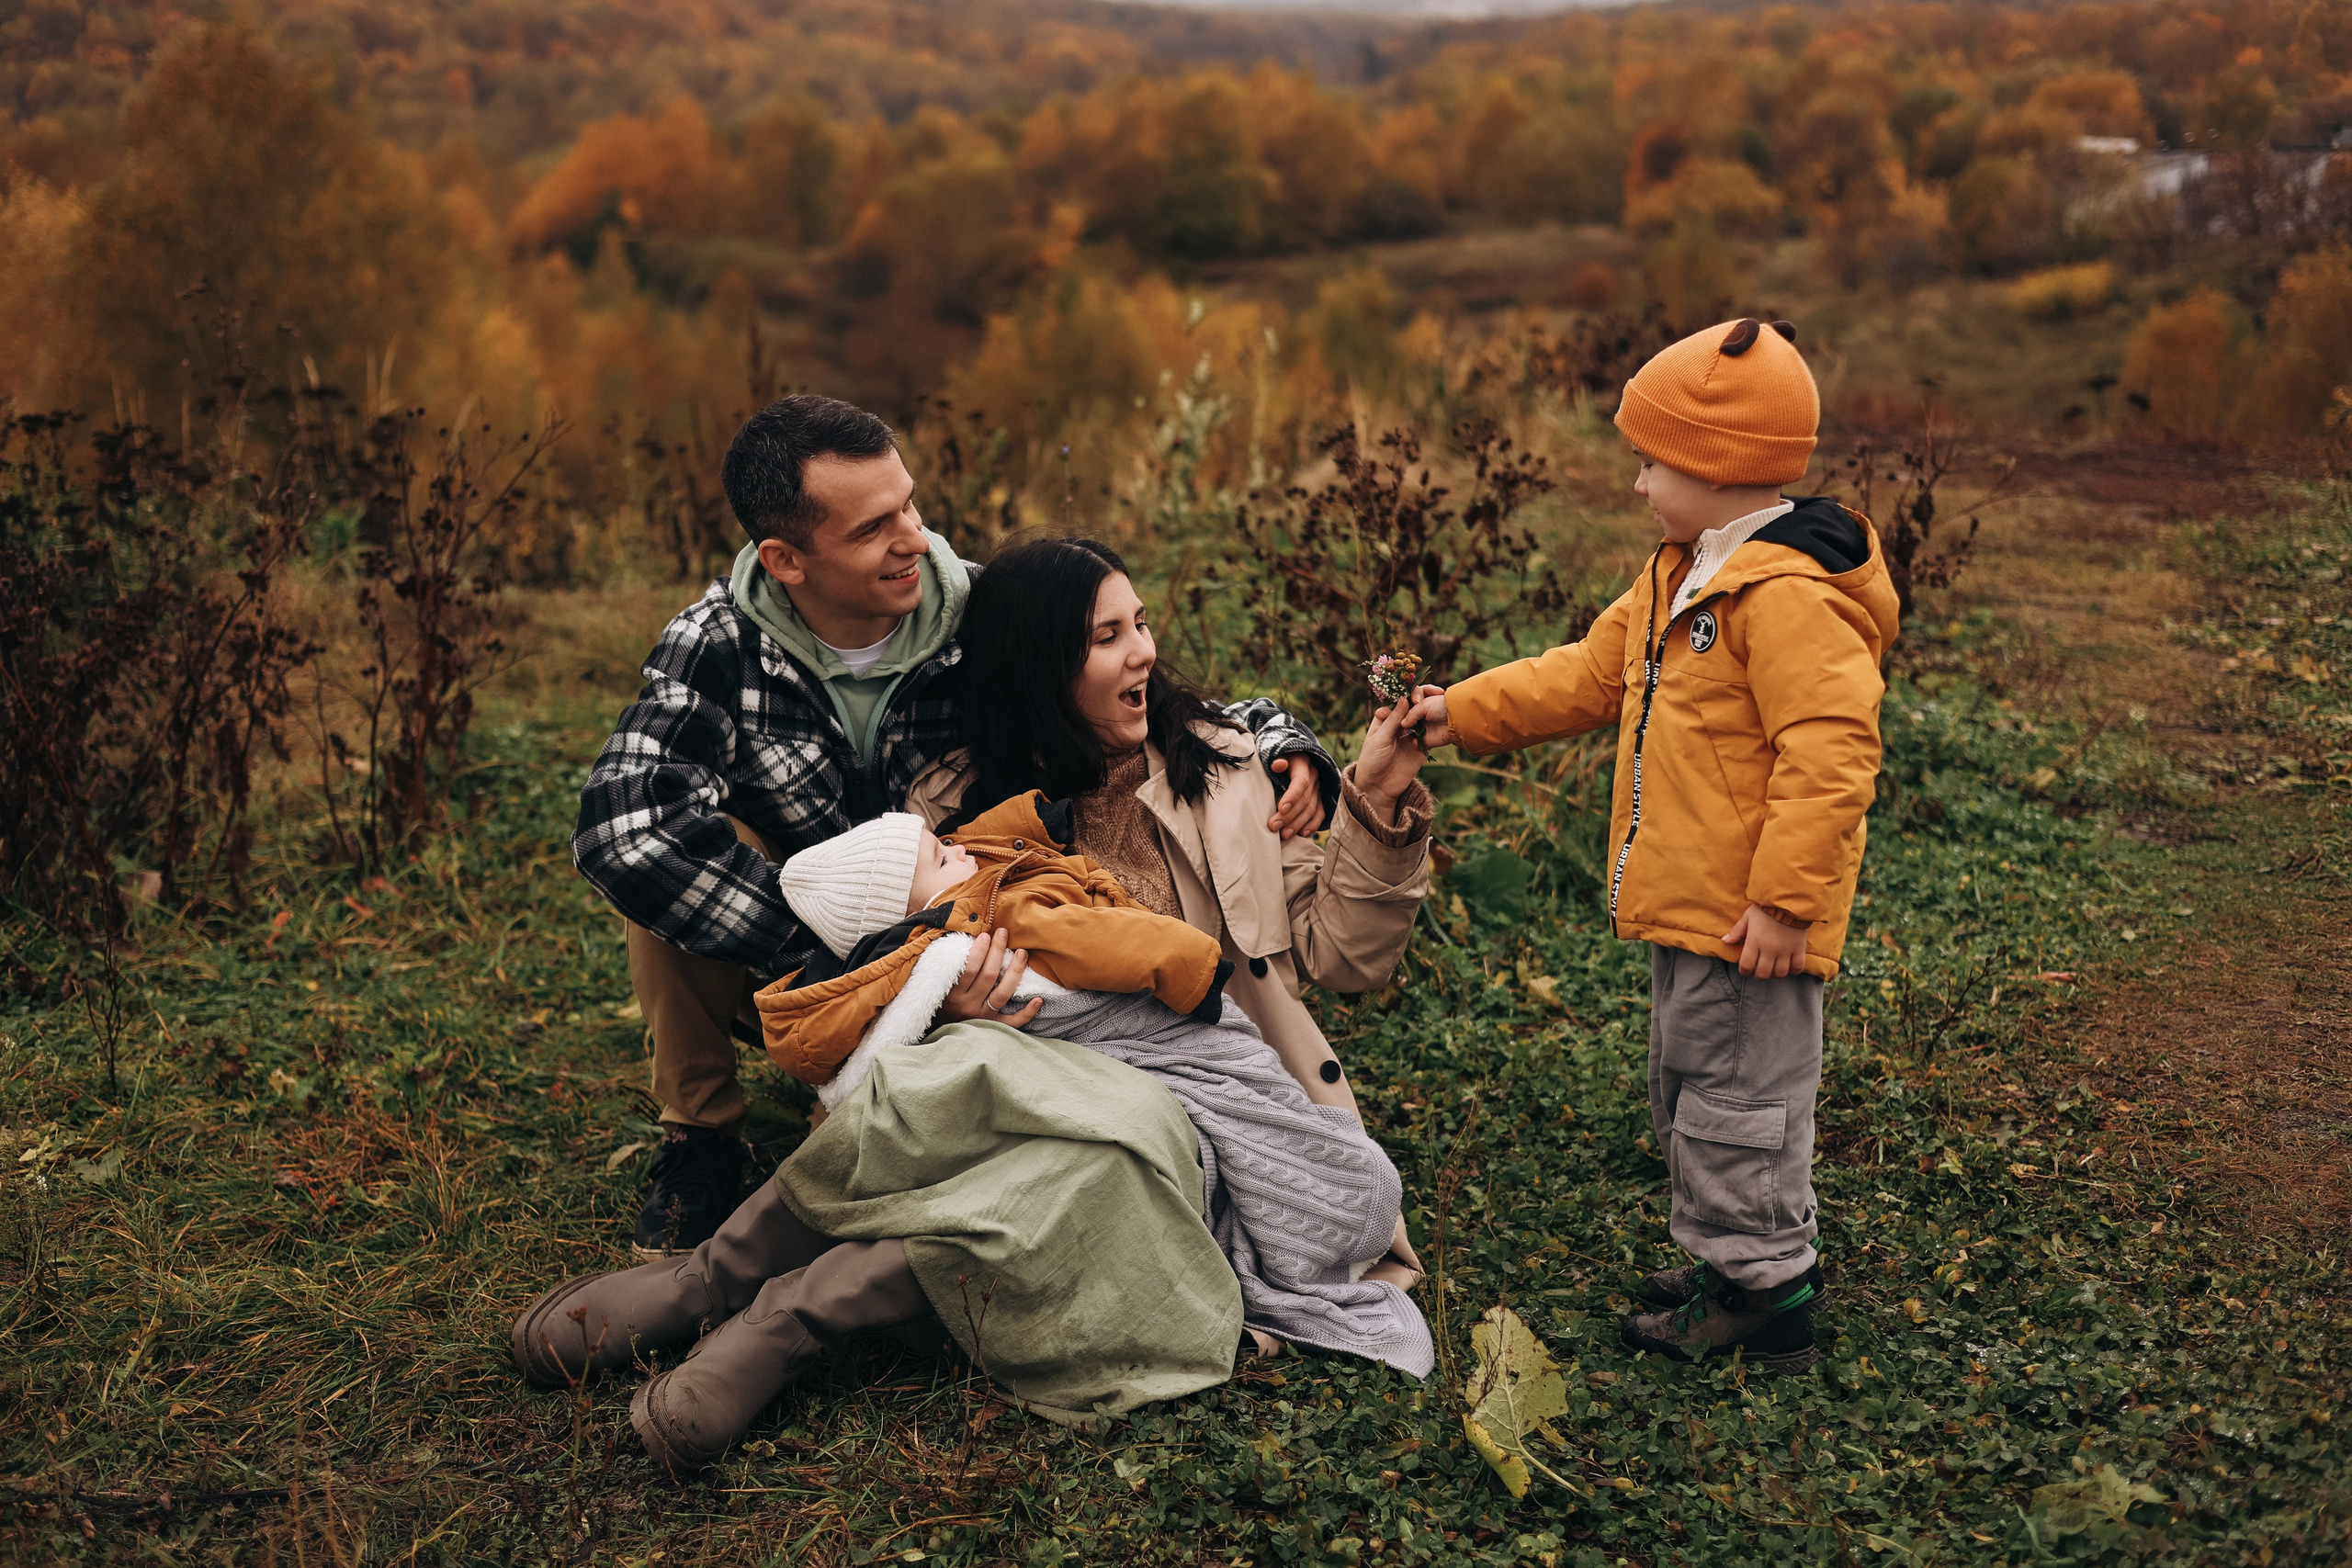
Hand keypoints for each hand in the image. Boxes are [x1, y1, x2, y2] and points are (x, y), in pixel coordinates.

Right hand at [938, 928, 1041, 1026]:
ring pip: (1003, 993)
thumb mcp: (936, 986)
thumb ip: (947, 967)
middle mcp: (969, 1006)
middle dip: (997, 951)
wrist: (941, 1036)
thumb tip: (961, 937)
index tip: (985, 935)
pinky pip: (1013, 1021)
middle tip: (1003, 933)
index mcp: (953, 995)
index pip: (969, 969)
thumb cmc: (939, 1003)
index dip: (979, 951)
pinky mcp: (994, 1026)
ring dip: (1015, 971)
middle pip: (989, 976)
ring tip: (1022, 953)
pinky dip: (1027, 1012)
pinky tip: (1039, 999)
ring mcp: (983, 1017)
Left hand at [1266, 755, 1327, 839]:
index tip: (1281, 809)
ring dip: (1298, 823)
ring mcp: (1319, 787)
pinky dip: (1312, 824)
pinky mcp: (1320, 797)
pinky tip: (1302, 834)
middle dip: (1289, 815)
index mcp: (1303, 764)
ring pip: (1312, 809)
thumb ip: (1277, 759)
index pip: (1301, 782)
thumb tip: (1277, 765)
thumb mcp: (1277, 752)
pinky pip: (1320, 813)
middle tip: (1274, 826)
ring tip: (1284, 834)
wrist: (1293, 754)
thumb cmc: (1279, 756)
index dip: (1292, 796)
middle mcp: (1314, 776)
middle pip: (1305, 799)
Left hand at [1355, 697, 1431, 819]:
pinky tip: (1437, 724)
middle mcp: (1398, 726)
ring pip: (1421, 720)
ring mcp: (1410, 737)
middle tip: (1429, 695)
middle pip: (1411, 709)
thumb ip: (1393, 720)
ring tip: (1435, 706)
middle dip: (1419, 702)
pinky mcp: (1419, 748)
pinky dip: (1432, 731)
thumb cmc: (1372, 761)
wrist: (1378, 788)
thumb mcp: (1380, 738)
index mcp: (1384, 721)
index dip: (1406, 695)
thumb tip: (1404, 699)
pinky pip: (1428, 736)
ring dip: (1427, 714)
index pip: (1397, 702)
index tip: (1415, 690)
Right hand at [1398, 686, 1450, 749]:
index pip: (1406, 705)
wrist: (1456, 718)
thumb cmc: (1441, 706)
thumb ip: (1411, 713)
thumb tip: (1402, 724)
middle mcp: (1419, 716)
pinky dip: (1414, 743)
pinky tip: (1415, 740)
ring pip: (1408, 732)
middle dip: (1402, 722)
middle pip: (1405, 720)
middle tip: (1403, 723)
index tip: (1408, 703)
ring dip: (1407, 733)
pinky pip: (1416, 743)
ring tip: (1407, 732)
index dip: (1403, 705)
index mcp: (1419, 704)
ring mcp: (1422, 728)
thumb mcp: (1424, 704)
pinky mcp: (1426, 739)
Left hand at [1722, 904, 1808, 978]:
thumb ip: (1737, 931)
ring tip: (1773, 968)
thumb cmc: (1765, 909)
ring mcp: (1785, 950)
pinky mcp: (1799, 948)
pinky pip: (1798, 967)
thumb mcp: (1748, 917)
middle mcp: (1769, 949)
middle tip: (1759, 970)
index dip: (1744, 971)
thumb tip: (1724, 941)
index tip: (1745, 968)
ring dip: (1775, 974)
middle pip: (1763, 974)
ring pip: (1780, 973)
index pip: (1747, 966)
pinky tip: (1790, 966)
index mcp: (1754, 942)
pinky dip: (1794, 970)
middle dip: (1759, 975)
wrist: (1789, 901)